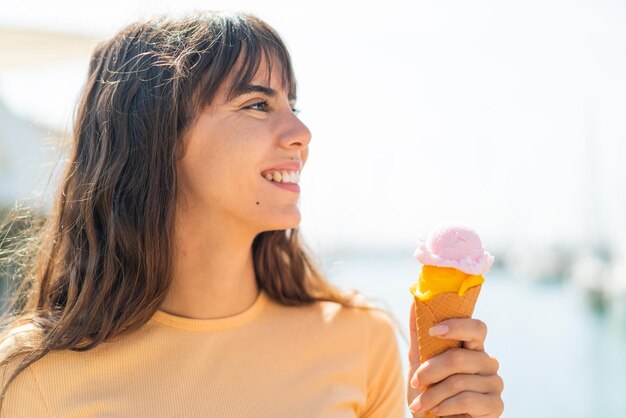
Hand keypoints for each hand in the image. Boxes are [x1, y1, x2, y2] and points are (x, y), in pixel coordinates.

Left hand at [406, 300, 503, 416]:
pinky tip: (437, 411)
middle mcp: (487, 362)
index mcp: (472, 348)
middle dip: (430, 372)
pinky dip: (445, 406)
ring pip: (458, 381)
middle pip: (459, 357)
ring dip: (432, 395)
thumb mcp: (419, 363)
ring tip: (421, 404)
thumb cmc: (430, 392)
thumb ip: (418, 335)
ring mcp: (494, 383)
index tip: (433, 330)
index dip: (457, 326)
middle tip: (415, 382)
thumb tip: (413, 303)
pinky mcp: (496, 405)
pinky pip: (467, 400)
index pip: (477, 328)